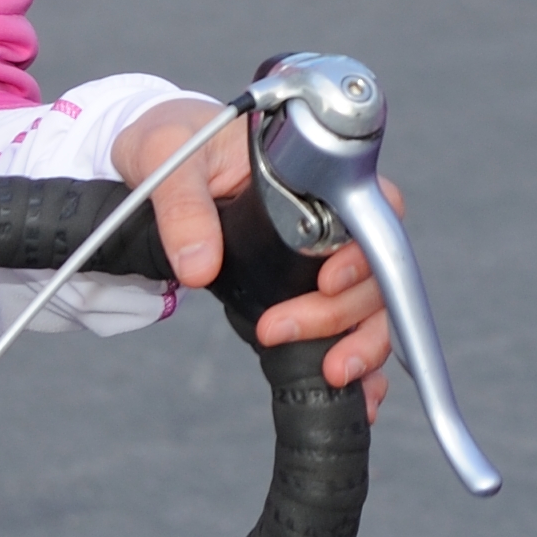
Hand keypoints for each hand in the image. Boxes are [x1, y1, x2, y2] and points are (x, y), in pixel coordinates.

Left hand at [112, 98, 394, 410]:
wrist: (161, 155)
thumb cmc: (174, 139)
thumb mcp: (164, 153)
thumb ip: (182, 206)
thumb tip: (198, 266)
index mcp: (313, 170)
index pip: (370, 208)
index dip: (363, 252)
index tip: (326, 282)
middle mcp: (332, 213)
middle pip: (375, 269)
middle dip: (343, 313)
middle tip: (279, 330)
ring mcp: (324, 253)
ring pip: (371, 304)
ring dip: (362, 343)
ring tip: (332, 375)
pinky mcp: (304, 286)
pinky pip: (348, 326)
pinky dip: (363, 365)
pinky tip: (362, 398)